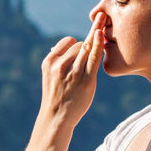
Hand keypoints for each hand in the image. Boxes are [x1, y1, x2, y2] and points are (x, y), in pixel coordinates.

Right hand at [38, 14, 103, 128]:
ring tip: (91, 61)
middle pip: (80, 44)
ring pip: (88, 49)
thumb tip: (66, 43)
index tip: (78, 54)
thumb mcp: (50, 74)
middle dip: (86, 49)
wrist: (57, 117)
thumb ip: (58, 59)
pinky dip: (99, 43)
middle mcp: (60, 65)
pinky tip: (101, 33)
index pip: (68, 41)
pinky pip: (95, 57)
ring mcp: (74, 72)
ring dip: (94, 51)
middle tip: (83, 65)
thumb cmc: (56, 95)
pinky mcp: (86, 80)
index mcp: (50, 61)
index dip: (75, 45)